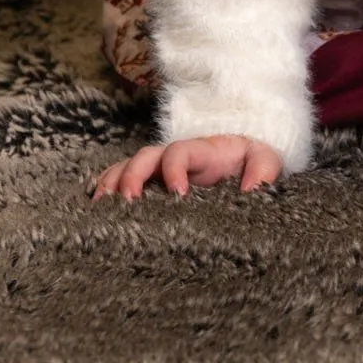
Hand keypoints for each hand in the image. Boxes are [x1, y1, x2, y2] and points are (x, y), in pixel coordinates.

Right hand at [90, 136, 281, 199]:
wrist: (244, 160)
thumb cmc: (251, 161)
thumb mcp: (265, 160)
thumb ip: (264, 169)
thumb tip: (253, 189)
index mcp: (200, 150)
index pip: (179, 152)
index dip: (174, 169)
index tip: (178, 194)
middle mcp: (172, 157)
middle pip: (144, 157)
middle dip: (132, 176)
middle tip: (128, 203)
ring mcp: (157, 170)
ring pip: (126, 168)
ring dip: (112, 184)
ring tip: (101, 207)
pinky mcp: (149, 184)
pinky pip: (120, 181)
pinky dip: (105, 190)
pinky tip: (97, 211)